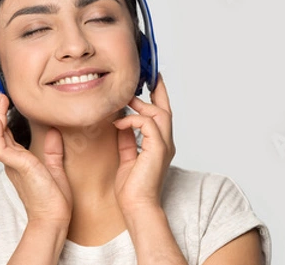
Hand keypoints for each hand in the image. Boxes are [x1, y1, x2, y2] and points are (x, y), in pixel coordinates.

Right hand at [0, 94, 72, 226]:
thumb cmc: (54, 199)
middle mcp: (12, 160)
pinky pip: (1, 147)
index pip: (5, 134)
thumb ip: (52, 150)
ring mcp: (12, 163)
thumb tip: (53, 132)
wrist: (54, 217)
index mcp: (19, 160)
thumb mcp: (55, 168)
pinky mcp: (17, 166)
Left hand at [112, 74, 174, 214]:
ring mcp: (164, 145)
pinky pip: (147, 123)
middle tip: (138, 82)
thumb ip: (127, 139)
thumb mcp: (126, 157)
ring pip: (159, 113)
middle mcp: (166, 143)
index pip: (162, 115)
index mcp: (160, 145)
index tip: (152, 79)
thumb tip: (122, 122)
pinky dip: (132, 120)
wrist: (136, 206)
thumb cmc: (131, 188)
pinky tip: (118, 124)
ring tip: (124, 102)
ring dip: (140, 105)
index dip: (159, 95)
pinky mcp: (158, 149)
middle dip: (154, 92)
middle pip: (165, 109)